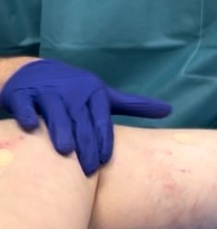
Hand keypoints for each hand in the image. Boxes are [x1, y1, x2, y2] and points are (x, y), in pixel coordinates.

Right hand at [0, 59, 171, 174]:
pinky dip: (26, 115)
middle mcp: (73, 92)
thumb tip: (169, 109)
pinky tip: (30, 127)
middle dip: (86, 143)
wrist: (36, 72)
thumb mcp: (105, 96)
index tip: (104, 160)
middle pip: (81, 120)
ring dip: (60, 130)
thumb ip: (134, 105)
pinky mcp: (24, 94)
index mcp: (94, 92)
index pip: (101, 119)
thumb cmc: (77, 91)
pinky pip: (25, 105)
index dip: (103, 139)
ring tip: (66, 151)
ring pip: (55, 112)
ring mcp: (48, 91)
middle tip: (89, 168)